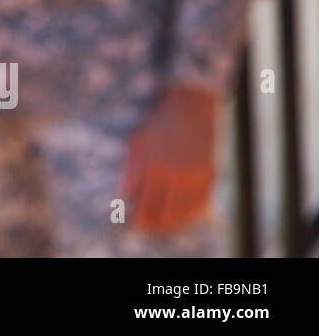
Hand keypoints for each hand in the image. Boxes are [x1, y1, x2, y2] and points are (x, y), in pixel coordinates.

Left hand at [121, 83, 218, 232]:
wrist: (191, 107)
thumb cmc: (158, 123)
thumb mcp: (137, 142)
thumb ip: (131, 170)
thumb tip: (125, 196)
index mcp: (151, 167)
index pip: (142, 206)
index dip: (138, 219)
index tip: (133, 223)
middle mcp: (173, 175)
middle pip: (162, 214)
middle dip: (153, 225)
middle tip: (147, 228)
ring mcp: (193, 177)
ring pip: (182, 213)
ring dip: (172, 224)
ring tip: (163, 226)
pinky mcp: (209, 176)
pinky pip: (201, 205)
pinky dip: (192, 215)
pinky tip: (183, 217)